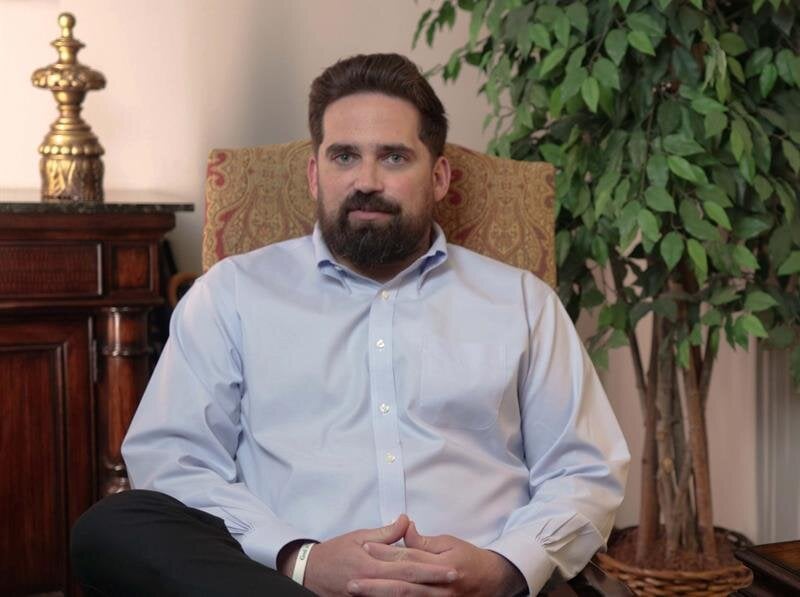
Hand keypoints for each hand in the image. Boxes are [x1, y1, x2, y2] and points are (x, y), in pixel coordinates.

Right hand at [302, 515, 458, 596]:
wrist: (308, 574)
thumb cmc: (335, 553)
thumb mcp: (359, 536)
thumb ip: (386, 533)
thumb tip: (406, 521)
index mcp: (372, 565)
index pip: (408, 566)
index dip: (431, 568)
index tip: (450, 568)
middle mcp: (372, 583)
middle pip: (409, 585)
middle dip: (433, 584)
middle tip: (454, 580)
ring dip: (423, 595)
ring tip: (444, 592)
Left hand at [354, 521, 525, 595]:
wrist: (494, 582)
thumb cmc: (470, 559)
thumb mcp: (450, 543)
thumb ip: (425, 541)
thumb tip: (405, 528)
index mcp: (444, 566)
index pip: (409, 558)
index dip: (386, 553)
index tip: (365, 547)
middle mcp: (441, 587)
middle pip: (403, 586)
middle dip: (375, 585)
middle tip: (352, 582)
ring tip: (359, 594)